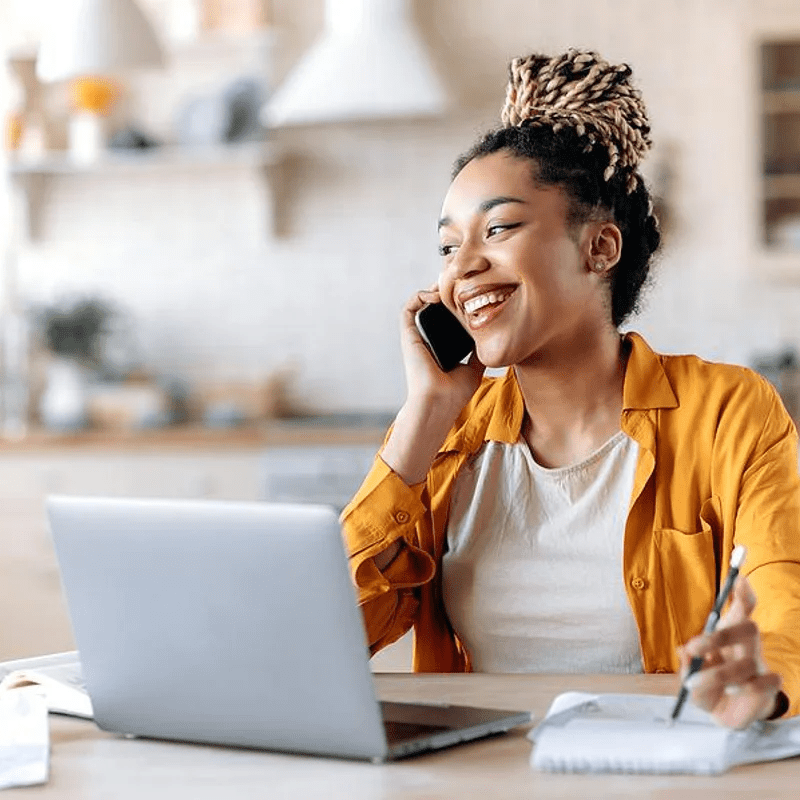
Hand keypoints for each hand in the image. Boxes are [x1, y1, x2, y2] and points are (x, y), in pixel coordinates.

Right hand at [400, 285, 484, 415]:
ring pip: (419, 303)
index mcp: (440, 346)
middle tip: (460, 282)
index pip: (446, 318)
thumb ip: (479, 353)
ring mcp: (416, 337)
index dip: (455, 302)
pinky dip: (419, 296)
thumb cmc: (454, 393)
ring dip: (432, 289)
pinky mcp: (408, 336)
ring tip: (448, 285)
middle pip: (433, 307)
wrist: (439, 402)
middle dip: (445, 291)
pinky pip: (408, 309)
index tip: (469, 292)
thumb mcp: (474, 368)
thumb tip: (493, 339)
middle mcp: (427, 339)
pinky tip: (436, 296)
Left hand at [677, 574, 782, 728]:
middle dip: (720, 636)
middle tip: (693, 647)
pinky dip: (745, 687)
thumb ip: (686, 662)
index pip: (742, 609)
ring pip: (748, 662)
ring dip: (718, 673)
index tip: (739, 578)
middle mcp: (746, 646)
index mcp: (728, 634)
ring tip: (694, 683)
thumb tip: (683, 652)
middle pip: (748, 629)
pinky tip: (729, 692)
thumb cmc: (706, 684)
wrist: (723, 713)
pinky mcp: (767, 688)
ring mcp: (759, 666)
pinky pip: (766, 682)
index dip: (744, 594)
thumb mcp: (689, 673)